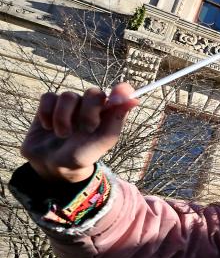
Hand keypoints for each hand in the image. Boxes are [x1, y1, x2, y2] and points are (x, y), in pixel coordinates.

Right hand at [20, 84, 137, 182]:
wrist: (53, 166)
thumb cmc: (82, 155)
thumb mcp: (101, 143)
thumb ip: (115, 121)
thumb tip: (134, 100)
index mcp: (108, 114)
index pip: (121, 93)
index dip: (122, 92)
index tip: (116, 101)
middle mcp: (90, 106)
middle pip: (93, 92)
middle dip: (89, 112)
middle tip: (87, 129)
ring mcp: (70, 105)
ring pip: (68, 96)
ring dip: (63, 118)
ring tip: (63, 135)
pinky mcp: (50, 105)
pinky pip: (48, 97)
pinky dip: (47, 114)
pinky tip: (48, 128)